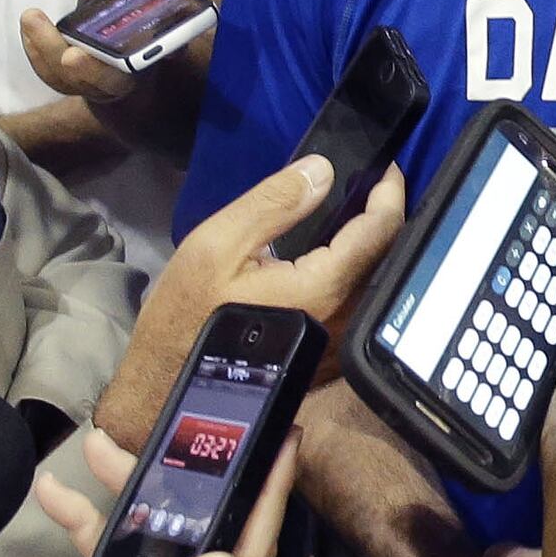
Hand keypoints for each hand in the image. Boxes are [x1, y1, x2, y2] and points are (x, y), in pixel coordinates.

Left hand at [19, 0, 172, 104]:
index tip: (124, 57)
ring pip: (72, 80)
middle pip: (107, 82)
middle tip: (71, 56)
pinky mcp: (70, 79)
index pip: (146, 63)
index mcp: (149, 51)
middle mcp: (125, 74)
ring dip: (51, 52)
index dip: (137, 62)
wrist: (111, 13)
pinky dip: (37, 52)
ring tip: (32, 18)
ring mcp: (95, 80)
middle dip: (89, 70)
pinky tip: (28, 26)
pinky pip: (52, 74)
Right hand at [109, 148, 410, 425]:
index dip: (389, 193)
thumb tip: (324, 169)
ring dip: (373, 248)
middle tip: (374, 186)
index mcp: (323, 290)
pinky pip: (358, 306)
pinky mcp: (327, 359)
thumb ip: (274, 204)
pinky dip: (358, 275)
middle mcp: (344, 321)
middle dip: (386, 218)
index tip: (387, 169)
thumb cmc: (185, 316)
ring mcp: (339, 346)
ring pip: (375, 284)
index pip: (379, 233)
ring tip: (359, 214)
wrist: (167, 387)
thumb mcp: (217, 245)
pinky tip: (338, 257)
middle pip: (386, 259)